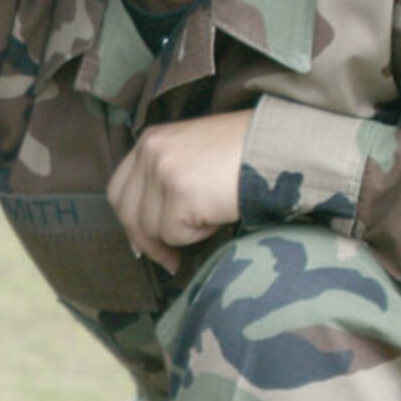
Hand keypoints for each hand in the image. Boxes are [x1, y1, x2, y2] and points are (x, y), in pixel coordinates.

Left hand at [107, 111, 251, 271]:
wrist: (281, 146)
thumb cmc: (246, 155)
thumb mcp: (195, 156)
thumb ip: (165, 180)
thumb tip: (147, 233)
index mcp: (151, 140)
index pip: (119, 190)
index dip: (131, 221)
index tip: (148, 242)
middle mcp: (151, 151)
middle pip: (127, 212)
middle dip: (147, 242)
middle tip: (170, 260)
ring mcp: (163, 170)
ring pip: (152, 228)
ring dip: (182, 234)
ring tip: (212, 214)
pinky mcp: (180, 192)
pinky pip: (176, 234)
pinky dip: (199, 234)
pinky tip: (219, 214)